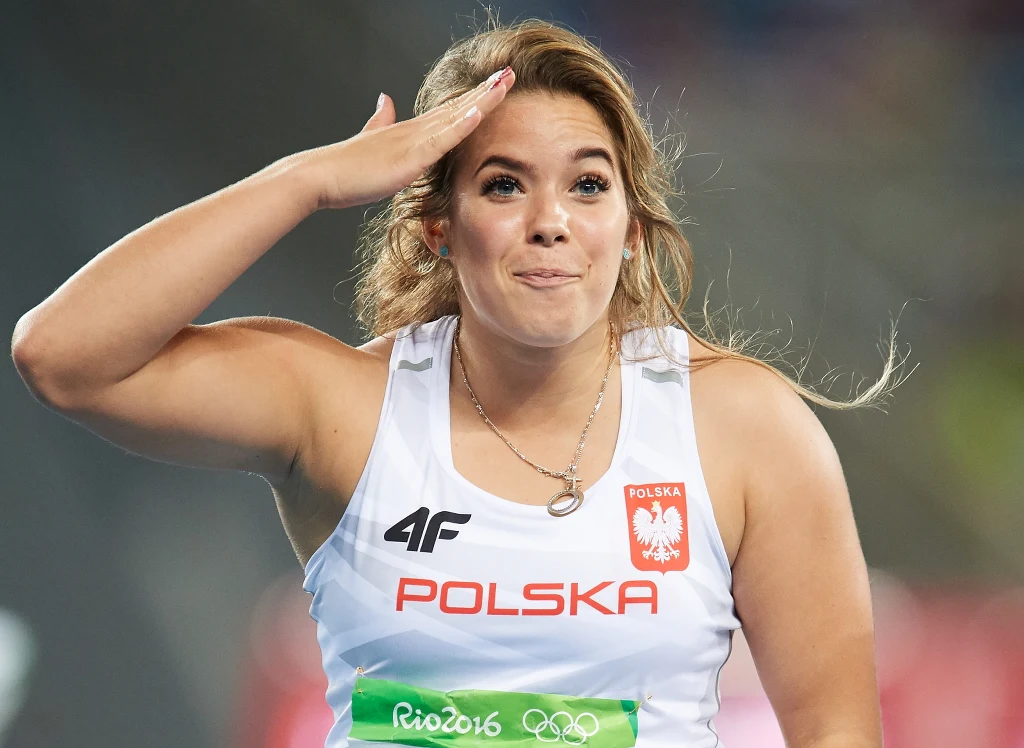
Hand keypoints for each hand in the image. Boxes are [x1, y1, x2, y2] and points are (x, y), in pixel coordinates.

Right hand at [294, 67, 515, 210]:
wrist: (321, 176)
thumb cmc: (345, 168)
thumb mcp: (370, 141)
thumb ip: (380, 121)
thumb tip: (385, 100)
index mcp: (410, 130)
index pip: (449, 109)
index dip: (474, 95)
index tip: (495, 83)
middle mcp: (415, 130)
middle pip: (458, 105)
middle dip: (486, 90)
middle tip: (511, 73)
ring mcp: (413, 141)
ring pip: (455, 116)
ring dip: (482, 99)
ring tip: (504, 82)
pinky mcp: (409, 157)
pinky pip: (441, 140)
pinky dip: (461, 125)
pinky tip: (478, 112)